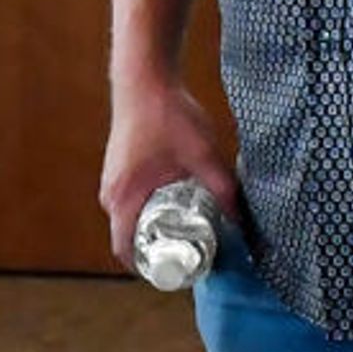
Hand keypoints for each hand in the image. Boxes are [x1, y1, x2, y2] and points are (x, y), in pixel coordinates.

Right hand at [98, 78, 242, 265]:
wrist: (144, 80)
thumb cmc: (168, 115)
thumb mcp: (203, 155)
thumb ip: (223, 188)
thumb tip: (242, 220)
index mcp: (124, 198)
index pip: (126, 250)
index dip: (148, 268)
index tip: (174, 271)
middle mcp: (110, 195)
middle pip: (128, 238)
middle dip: (155, 250)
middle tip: (187, 253)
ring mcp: (110, 181)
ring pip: (128, 220)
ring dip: (151, 229)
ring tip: (183, 232)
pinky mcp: (117, 170)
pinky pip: (127, 203)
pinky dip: (145, 212)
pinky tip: (171, 207)